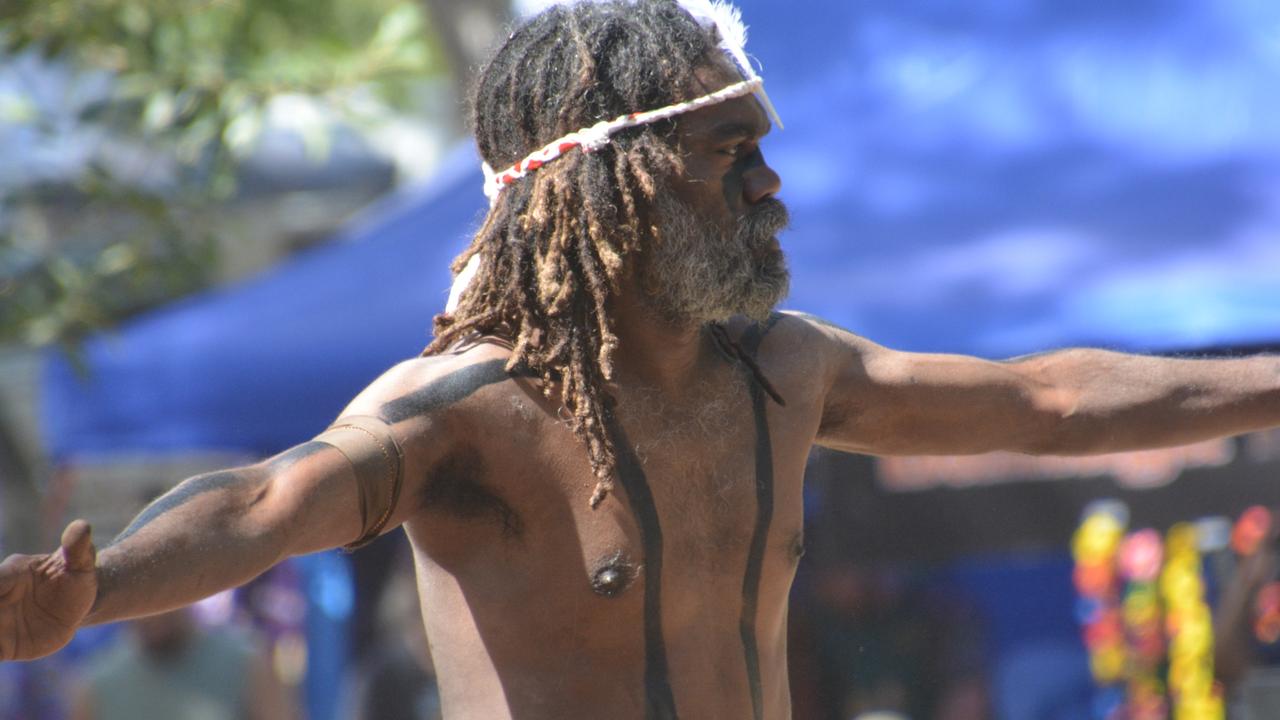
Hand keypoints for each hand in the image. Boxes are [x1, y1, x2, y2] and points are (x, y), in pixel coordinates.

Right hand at [0, 520, 97, 660]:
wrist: (75, 608)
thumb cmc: (75, 579)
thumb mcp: (82, 564)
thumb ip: (77, 549)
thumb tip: (81, 526)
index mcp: (13, 574)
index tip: (1, 599)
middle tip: (2, 619)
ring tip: (0, 641)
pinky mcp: (3, 646)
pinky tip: (2, 653)